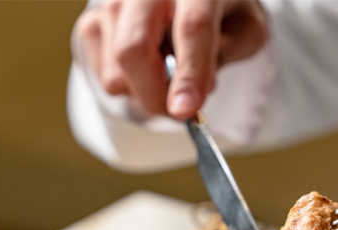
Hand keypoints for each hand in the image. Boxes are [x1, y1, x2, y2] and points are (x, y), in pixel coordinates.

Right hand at [75, 0, 267, 117]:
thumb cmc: (219, 9)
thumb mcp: (245, 27)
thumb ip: (231, 52)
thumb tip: (191, 91)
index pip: (191, 28)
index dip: (189, 74)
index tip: (186, 111)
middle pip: (133, 49)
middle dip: (155, 95)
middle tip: (177, 111)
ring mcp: (112, 3)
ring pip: (115, 71)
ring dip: (145, 91)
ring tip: (168, 76)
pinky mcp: (91, 21)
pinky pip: (102, 75)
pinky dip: (127, 85)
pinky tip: (148, 67)